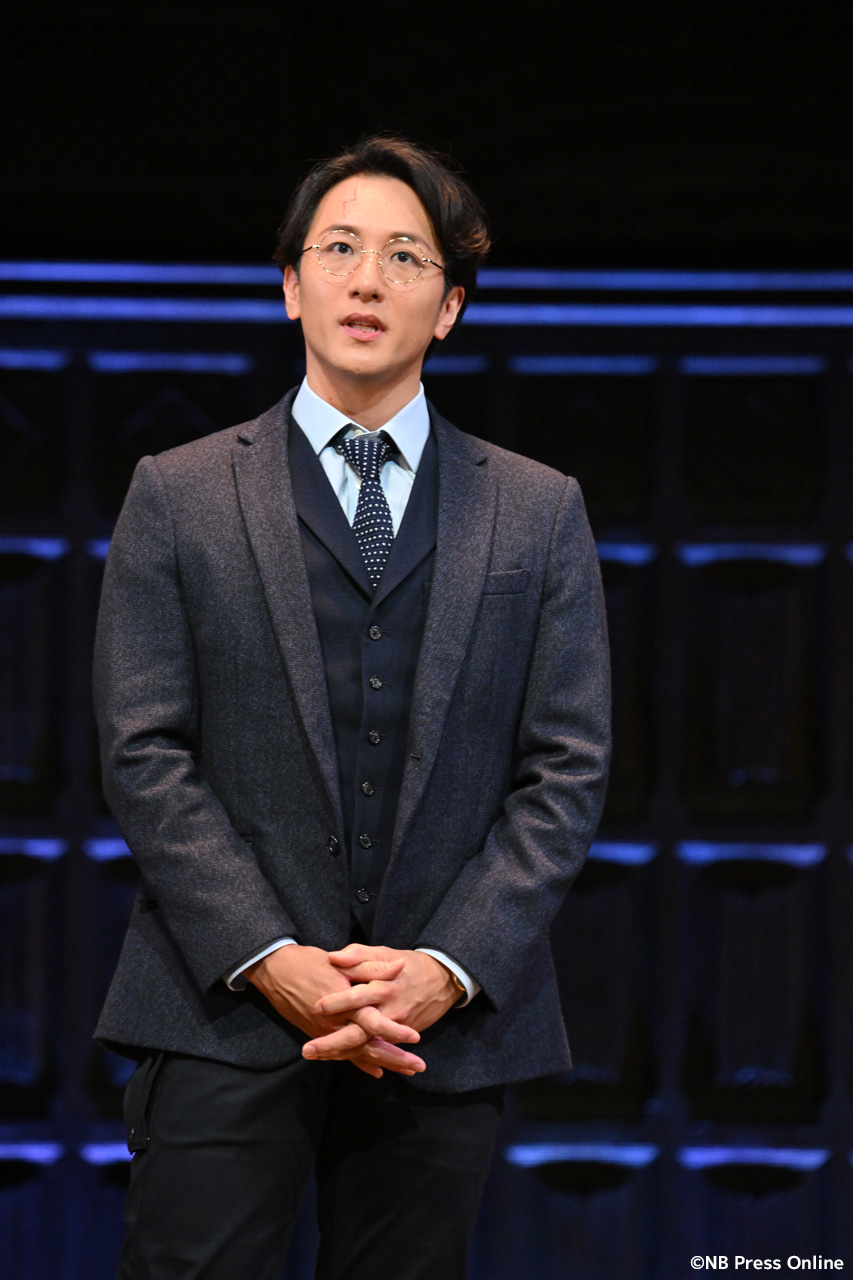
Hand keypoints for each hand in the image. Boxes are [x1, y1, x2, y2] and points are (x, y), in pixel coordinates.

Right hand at [246, 945, 424, 1078]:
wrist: (276, 971)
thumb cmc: (310, 962)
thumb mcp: (343, 960)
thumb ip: (372, 966)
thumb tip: (400, 966)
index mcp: (344, 1003)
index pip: (373, 1022)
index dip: (393, 1030)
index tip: (415, 1037)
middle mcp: (336, 1023)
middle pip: (369, 1045)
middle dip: (395, 1058)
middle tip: (418, 1067)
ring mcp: (327, 1032)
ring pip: (359, 1053)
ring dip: (384, 1062)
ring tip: (407, 1071)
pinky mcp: (319, 1035)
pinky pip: (343, 1054)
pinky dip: (361, 1063)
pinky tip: (377, 1071)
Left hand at [303, 945, 458, 1063]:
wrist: (442, 981)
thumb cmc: (407, 964)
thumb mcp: (384, 953)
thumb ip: (358, 955)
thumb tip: (333, 957)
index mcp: (384, 986)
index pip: (358, 997)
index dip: (338, 1002)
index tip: (316, 1008)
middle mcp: (389, 1010)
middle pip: (360, 1031)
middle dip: (334, 1043)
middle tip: (308, 1049)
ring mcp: (395, 1027)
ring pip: (367, 1046)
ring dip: (341, 1054)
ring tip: (316, 1056)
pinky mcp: (399, 1037)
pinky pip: (378, 1050)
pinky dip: (361, 1059)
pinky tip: (337, 1060)